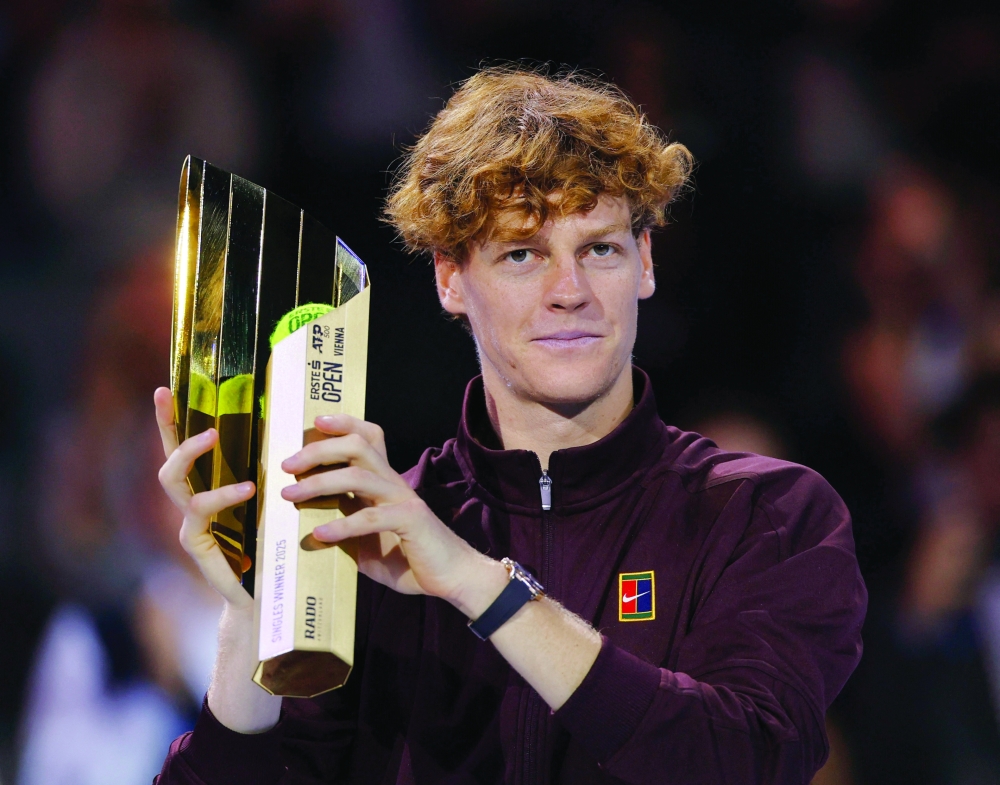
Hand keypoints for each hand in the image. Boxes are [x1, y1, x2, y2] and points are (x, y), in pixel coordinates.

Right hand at [153, 387, 255, 608]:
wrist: (269, 594)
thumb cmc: (274, 544)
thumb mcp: (275, 499)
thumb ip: (274, 471)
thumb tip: (291, 428)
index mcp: (208, 488)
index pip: (183, 448)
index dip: (170, 420)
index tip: (164, 388)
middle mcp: (192, 503)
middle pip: (167, 460)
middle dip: (167, 427)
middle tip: (176, 398)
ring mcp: (190, 524)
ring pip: (174, 482)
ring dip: (191, 454)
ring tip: (212, 435)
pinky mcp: (196, 543)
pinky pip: (199, 511)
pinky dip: (221, 495)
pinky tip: (247, 488)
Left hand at [279, 414, 490, 608]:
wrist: (450, 578)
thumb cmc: (407, 559)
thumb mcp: (365, 540)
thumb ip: (342, 525)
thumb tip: (304, 522)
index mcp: (384, 482)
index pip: (368, 437)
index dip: (344, 423)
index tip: (315, 422)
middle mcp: (394, 482)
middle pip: (356, 446)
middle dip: (319, 450)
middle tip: (288, 465)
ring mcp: (403, 499)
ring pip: (358, 475)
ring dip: (320, 482)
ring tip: (291, 495)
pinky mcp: (410, 520)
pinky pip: (370, 516)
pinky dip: (342, 525)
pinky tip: (320, 535)